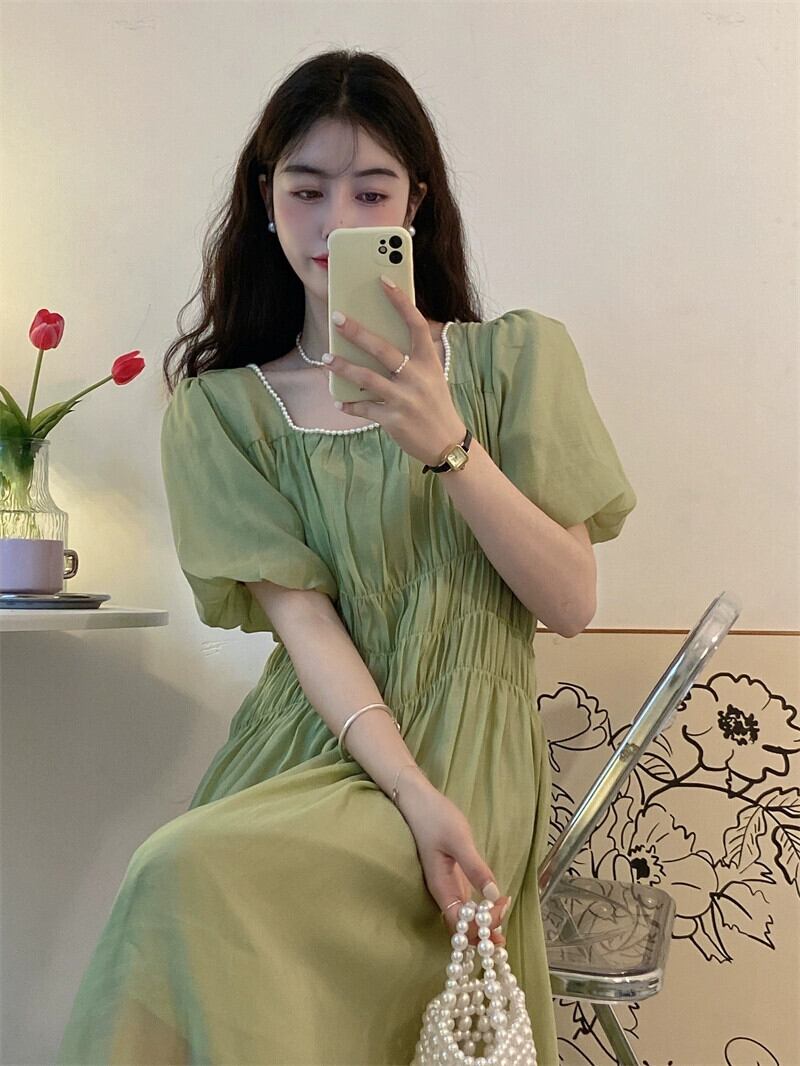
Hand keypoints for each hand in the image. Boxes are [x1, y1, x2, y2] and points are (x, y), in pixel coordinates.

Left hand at [325, 280, 465, 466]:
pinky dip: (349, 404)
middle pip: (383, 349)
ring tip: (326, 357)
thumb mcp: (431, 377)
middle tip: (337, 317)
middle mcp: (418, 377)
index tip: (383, 281)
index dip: (400, 301)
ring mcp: (405, 399)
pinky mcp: (393, 420)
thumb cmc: (434, 404)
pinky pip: (365, 408)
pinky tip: (338, 400)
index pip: (416, 324)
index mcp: (429, 362)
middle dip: (357, 332)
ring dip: (344, 367)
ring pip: (367, 378)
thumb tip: (375, 340)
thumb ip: (411, 359)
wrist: (447, 443)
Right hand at [396, 772, 508, 947]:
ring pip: (464, 918)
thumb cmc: (436, 818)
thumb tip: (494, 895)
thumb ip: (475, 867)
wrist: (419, 801)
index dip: (482, 925)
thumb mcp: (459, 840)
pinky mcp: (453, 878)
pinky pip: (466, 904)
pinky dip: (480, 911)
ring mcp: (448, 886)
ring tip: (503, 927)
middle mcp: (443, 893)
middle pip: (462, 927)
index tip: (501, 904)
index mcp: (441, 888)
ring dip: (483, 925)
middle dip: (484, 933)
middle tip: (506, 924)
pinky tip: (494, 907)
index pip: (461, 924)